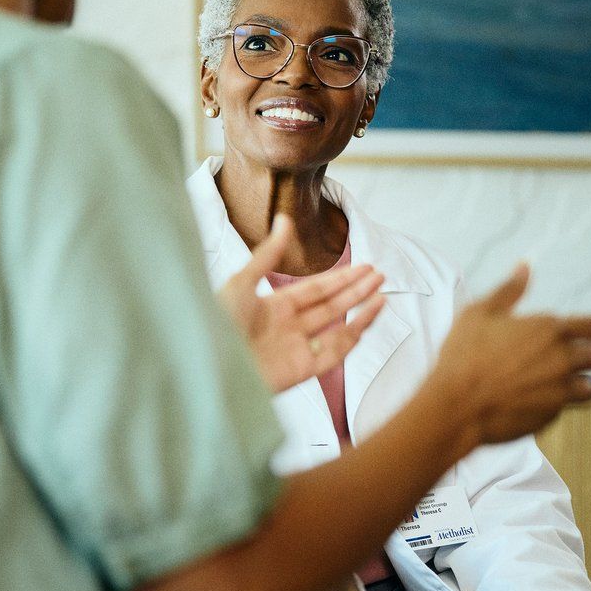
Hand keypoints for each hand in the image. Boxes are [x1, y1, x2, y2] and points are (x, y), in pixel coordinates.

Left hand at [219, 214, 384, 391]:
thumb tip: (285, 220)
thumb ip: (268, 254)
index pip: (316, 290)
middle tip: (380, 274)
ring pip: (337, 328)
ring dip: (360, 311)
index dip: (340, 278)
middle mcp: (288, 328)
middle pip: (330, 306)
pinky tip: (367, 319)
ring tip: (382, 294)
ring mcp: (296, 349)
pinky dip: (352, 337)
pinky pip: (333, 353)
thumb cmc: (216, 322)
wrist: (208, 362)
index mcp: (273, 307)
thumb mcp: (242, 281)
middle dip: (356, 290)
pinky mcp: (301, 370)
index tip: (363, 266)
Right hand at [435, 264, 590, 446]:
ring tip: (549, 382)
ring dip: (575, 383)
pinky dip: (555, 403)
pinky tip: (530, 399)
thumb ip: (509, 289)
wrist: (455, 405)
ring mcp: (560, 389)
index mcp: (548, 329)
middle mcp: (562, 358)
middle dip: (582, 357)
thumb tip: (525, 266)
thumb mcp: (480, 313)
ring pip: (589, 386)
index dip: (584, 330)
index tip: (572, 335)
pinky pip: (566, 408)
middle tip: (556, 359)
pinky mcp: (552, 415)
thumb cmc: (463, 356)